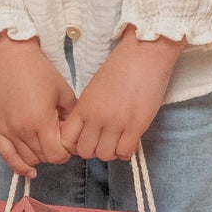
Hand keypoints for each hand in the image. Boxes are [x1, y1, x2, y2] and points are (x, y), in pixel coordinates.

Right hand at [0, 33, 76, 178]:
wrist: (8, 56)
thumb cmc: (37, 69)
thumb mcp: (63, 91)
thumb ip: (71, 116)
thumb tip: (73, 134)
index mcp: (41, 121)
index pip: (57, 155)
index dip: (67, 152)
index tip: (70, 143)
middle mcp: (22, 130)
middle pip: (43, 158)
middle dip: (55, 152)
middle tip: (59, 140)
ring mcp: (7, 130)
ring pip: (27, 159)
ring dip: (39, 157)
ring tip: (45, 144)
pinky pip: (7, 156)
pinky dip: (18, 166)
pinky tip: (29, 170)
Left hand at [57, 27, 184, 161]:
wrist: (144, 55)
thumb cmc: (120, 68)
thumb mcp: (94, 88)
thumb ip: (87, 110)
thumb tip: (86, 131)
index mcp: (83, 106)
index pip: (67, 139)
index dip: (74, 144)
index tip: (84, 140)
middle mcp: (96, 117)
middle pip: (85, 152)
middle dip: (93, 149)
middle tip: (102, 141)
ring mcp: (116, 123)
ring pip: (105, 155)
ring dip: (110, 151)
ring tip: (117, 140)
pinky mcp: (136, 126)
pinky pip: (125, 153)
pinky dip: (125, 151)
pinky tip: (128, 140)